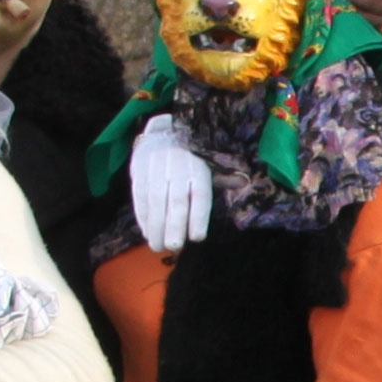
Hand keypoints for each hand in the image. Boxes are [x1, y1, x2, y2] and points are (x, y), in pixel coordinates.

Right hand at [130, 117, 216, 254]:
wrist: (160, 135)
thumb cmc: (190, 157)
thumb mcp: (209, 163)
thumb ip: (223, 177)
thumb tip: (242, 181)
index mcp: (198, 168)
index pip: (199, 194)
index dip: (198, 216)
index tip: (197, 237)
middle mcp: (177, 168)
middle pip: (176, 201)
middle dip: (174, 226)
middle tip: (173, 246)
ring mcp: (156, 170)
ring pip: (156, 201)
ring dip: (156, 226)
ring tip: (157, 246)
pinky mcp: (139, 173)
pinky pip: (140, 197)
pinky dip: (143, 216)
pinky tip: (147, 232)